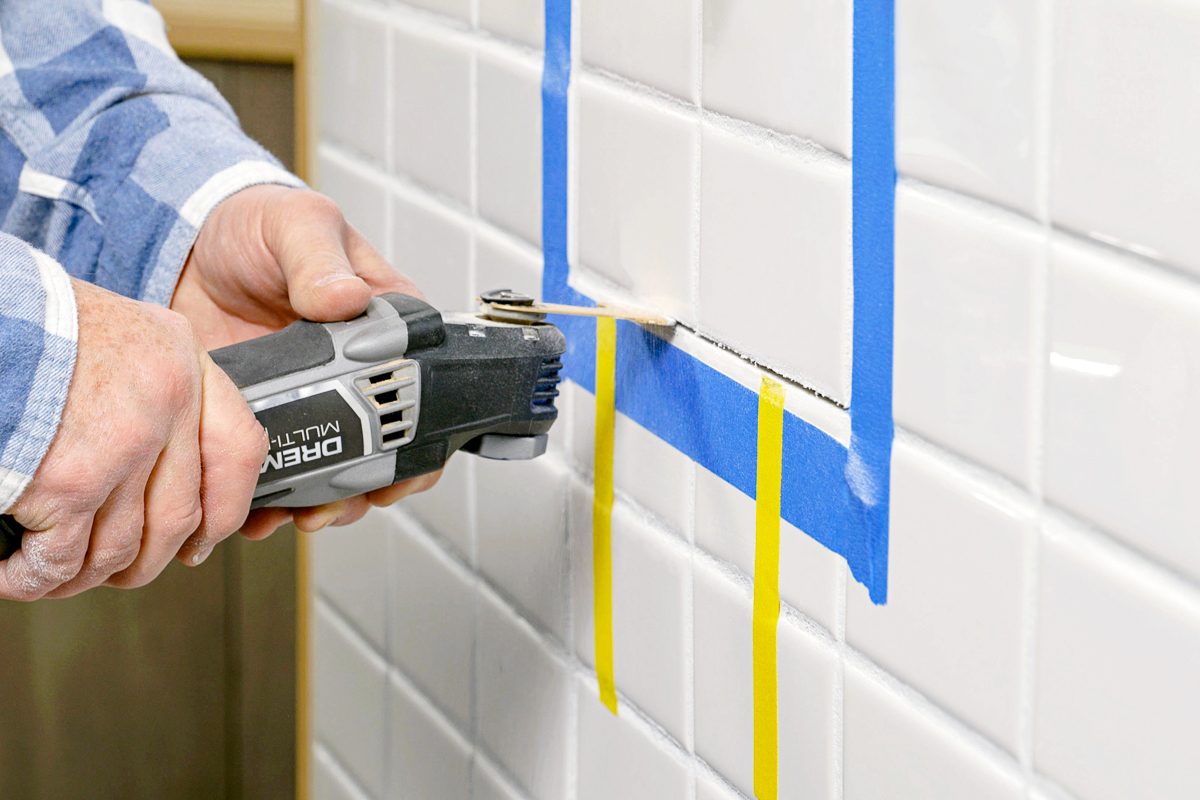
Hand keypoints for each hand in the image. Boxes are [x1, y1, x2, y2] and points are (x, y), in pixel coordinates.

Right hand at [0, 280, 267, 599]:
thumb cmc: (26, 327)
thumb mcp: (112, 336)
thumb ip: (146, 390)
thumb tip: (157, 465)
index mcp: (179, 359)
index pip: (238, 449)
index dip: (226, 508)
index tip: (204, 538)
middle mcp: (165, 401)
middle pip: (179, 515)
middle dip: (147, 558)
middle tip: (119, 569)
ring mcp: (123, 446)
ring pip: (123, 545)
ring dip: (87, 574)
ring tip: (55, 573)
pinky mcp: (70, 483)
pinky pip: (62, 558)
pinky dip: (35, 577)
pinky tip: (15, 573)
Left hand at [171, 185, 438, 537]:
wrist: (182, 245)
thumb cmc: (253, 226)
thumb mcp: (295, 226)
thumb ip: (319, 261)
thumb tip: (344, 300)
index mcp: (380, 323)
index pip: (421, 387)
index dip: (419, 439)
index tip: (399, 468)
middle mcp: (352, 369)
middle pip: (385, 445)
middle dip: (369, 486)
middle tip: (345, 501)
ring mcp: (308, 397)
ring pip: (335, 466)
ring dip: (324, 500)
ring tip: (302, 513)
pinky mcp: (264, 416)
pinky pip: (280, 466)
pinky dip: (273, 495)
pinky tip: (261, 506)